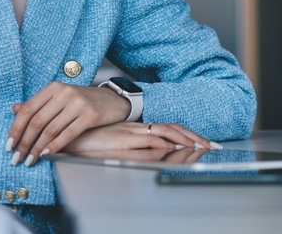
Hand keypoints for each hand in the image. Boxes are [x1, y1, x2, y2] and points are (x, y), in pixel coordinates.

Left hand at [6, 81, 131, 166]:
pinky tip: (46, 154)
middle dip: (24, 142)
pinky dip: (55, 146)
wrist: (112, 100)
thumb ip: (37, 104)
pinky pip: (67, 133)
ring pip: (50, 129)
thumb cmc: (82, 100)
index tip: (9, 145)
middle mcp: (63, 92)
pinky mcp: (89, 114)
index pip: (28, 109)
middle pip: (37, 120)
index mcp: (52, 87)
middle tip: (16, 158)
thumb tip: (14, 109)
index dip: (16, 128)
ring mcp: (77, 103)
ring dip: (37, 148)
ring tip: (29, 160)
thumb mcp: (59, 97)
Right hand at [62, 121, 217, 153]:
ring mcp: (130, 136)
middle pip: (170, 129)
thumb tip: (157, 152)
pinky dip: (165, 147)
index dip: (187, 135)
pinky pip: (148, 144)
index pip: (167, 128)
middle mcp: (135, 130)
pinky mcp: (122, 144)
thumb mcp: (115, 143)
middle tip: (212, 147)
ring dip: (184, 141)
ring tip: (202, 148)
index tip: (204, 142)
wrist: (70, 136)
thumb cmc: (90, 141)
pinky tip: (176, 150)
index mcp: (135, 129)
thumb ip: (135, 146)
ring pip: (163, 135)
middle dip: (193, 138)